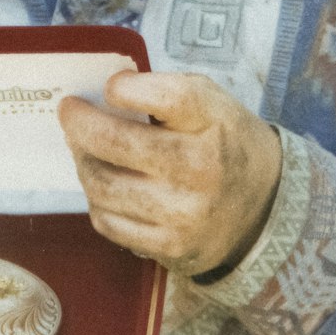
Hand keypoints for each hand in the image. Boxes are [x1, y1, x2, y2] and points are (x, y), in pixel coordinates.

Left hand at [58, 71, 282, 276]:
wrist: (265, 207)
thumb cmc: (225, 140)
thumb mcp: (212, 100)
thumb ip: (164, 90)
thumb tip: (104, 93)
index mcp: (213, 122)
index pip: (164, 97)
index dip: (124, 88)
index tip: (110, 87)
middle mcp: (200, 170)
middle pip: (115, 142)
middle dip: (80, 123)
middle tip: (69, 111)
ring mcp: (183, 214)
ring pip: (103, 185)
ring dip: (83, 161)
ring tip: (82, 148)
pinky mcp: (170, 247)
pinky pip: (110, 223)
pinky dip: (98, 199)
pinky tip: (104, 184)